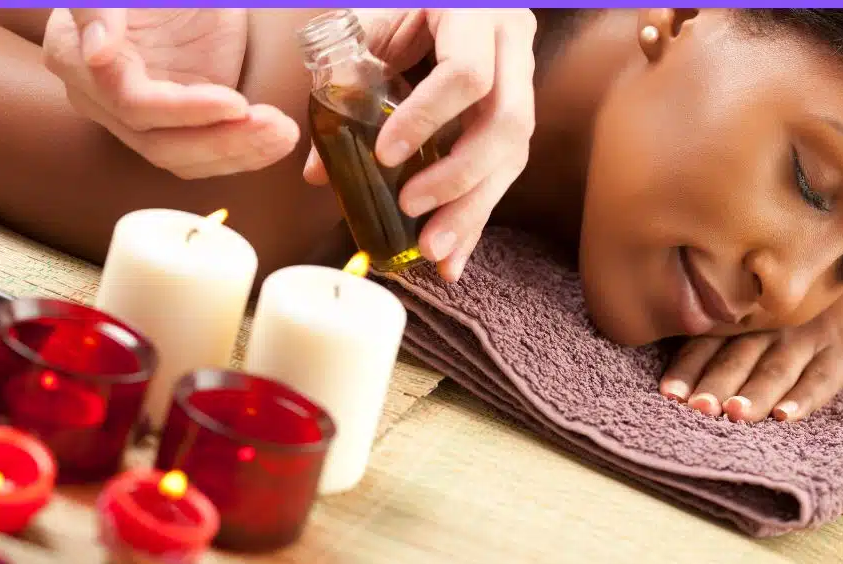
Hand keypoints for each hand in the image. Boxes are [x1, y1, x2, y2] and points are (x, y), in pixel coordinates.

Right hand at [43, 9, 298, 178]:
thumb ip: (99, 8)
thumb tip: (97, 53)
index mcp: (77, 59)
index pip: (133, 104)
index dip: (187, 111)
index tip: (237, 103)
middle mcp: (101, 100)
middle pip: (160, 143)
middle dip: (223, 140)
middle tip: (274, 126)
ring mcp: (140, 117)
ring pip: (184, 158)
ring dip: (239, 153)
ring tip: (284, 134)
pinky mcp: (176, 123)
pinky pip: (204, 154)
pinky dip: (243, 153)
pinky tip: (275, 141)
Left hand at [303, 9, 537, 281]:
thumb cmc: (405, 5)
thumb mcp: (374, 23)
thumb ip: (343, 79)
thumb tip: (319, 171)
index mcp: (477, 14)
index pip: (467, 73)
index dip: (428, 118)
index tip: (384, 154)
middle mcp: (512, 49)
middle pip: (506, 124)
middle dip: (457, 177)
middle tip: (409, 209)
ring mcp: (523, 84)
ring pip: (513, 157)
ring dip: (471, 211)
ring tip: (432, 252)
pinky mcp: (516, 118)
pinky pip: (504, 173)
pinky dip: (475, 219)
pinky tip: (453, 259)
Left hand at [659, 282, 842, 422]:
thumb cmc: (789, 285)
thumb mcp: (750, 293)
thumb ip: (715, 319)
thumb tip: (667, 363)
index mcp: (739, 316)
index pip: (705, 345)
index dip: (687, 369)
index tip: (669, 394)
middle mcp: (769, 327)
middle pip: (737, 359)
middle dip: (716, 385)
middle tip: (698, 407)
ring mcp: (808, 337)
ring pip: (776, 370)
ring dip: (756, 394)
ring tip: (736, 414)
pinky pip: (823, 377)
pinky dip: (804, 398)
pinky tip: (785, 416)